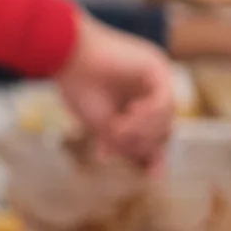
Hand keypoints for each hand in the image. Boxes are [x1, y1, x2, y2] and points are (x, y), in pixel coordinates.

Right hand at [53, 15, 171, 165]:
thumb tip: (152, 172)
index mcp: (136, 102)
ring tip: (117, 129)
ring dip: (142, 130)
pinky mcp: (156, 66)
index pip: (156, 134)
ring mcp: (156, 77)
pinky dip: (148, 115)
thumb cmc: (77, 86)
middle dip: (142, 142)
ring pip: (166, 118)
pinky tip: (128, 115)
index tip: (153, 176)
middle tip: (116, 139)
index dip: (155, 155)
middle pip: (163, 129)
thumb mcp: (103, 125)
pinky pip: (164, 101)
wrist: (65, 54)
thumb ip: (126, 144)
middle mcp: (151, 90)